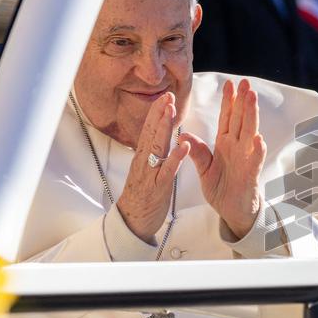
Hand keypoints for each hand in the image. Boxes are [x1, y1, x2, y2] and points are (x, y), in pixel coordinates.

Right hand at [116, 93, 190, 243]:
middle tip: (168, 95)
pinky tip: (184, 146)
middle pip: (151, 133)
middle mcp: (144, 161)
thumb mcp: (147, 170)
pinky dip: (175, 158)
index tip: (165, 96)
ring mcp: (150, 173)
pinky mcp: (157, 187)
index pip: (149, 130)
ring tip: (172, 111)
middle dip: (159, 113)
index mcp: (143, 157)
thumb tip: (158, 137)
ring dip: (165, 128)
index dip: (157, 113)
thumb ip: (152, 154)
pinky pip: (167, 171)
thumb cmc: (143, 195)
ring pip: (157, 147)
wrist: (132, 222)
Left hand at [182, 79, 266, 239]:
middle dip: (243, 101)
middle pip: (241, 120)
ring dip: (251, 116)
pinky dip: (257, 150)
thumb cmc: (221, 188)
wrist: (232, 211)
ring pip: (250, 133)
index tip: (230, 83)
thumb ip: (197, 152)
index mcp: (226, 144)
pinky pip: (255, 161)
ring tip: (252, 99)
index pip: (228, 118)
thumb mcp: (205, 169)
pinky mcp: (250, 175)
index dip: (229, 101)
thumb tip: (182, 133)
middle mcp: (238, 148)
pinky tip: (258, 139)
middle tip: (246, 83)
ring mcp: (246, 159)